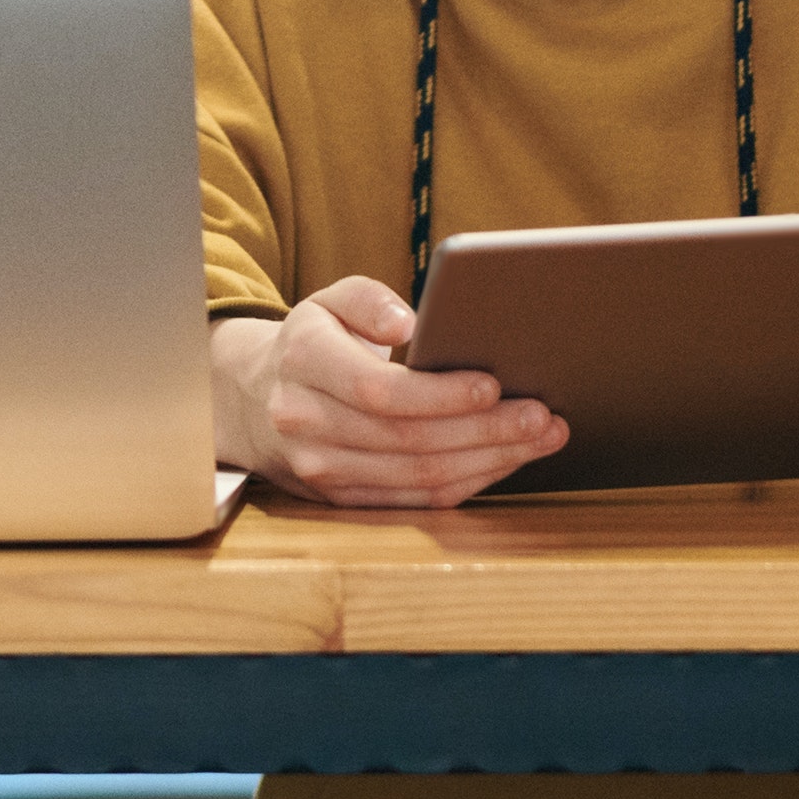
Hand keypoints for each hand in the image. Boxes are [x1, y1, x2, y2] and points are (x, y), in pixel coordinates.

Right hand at [212, 276, 570, 509]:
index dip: (440, 395)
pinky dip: (469, 482)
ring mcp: (320, 470)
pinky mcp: (342, 499)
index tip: (493, 384)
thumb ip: (366, 299)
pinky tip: (506, 461)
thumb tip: (407, 326)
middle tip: (542, 416)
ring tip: (541, 437)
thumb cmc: (314, 343)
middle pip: (408, 439)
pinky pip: (418, 498)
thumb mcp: (328, 301)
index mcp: (302, 361)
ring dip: (490, 461)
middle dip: (486, 430)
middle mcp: (304, 421)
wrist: (256, 400)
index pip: (377, 391)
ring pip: (419, 475)